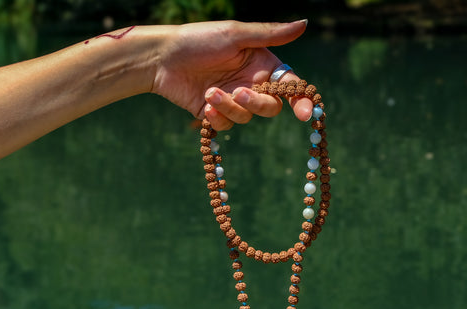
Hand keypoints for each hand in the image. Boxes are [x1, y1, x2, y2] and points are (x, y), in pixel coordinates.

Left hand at [151, 20, 311, 129]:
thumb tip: (304, 24)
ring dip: (229, 107)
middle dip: (256, 103)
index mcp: (260, 64)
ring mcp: (233, 100)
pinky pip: (227, 125)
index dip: (300, 100)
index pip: (289, 86)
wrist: (161, 58)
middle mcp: (250, 83)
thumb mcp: (235, 35)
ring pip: (246, 117)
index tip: (305, 114)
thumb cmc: (198, 40)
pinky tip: (204, 104)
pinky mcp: (216, 114)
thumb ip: (270, 34)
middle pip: (270, 107)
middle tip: (238, 94)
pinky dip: (218, 117)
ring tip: (209, 92)